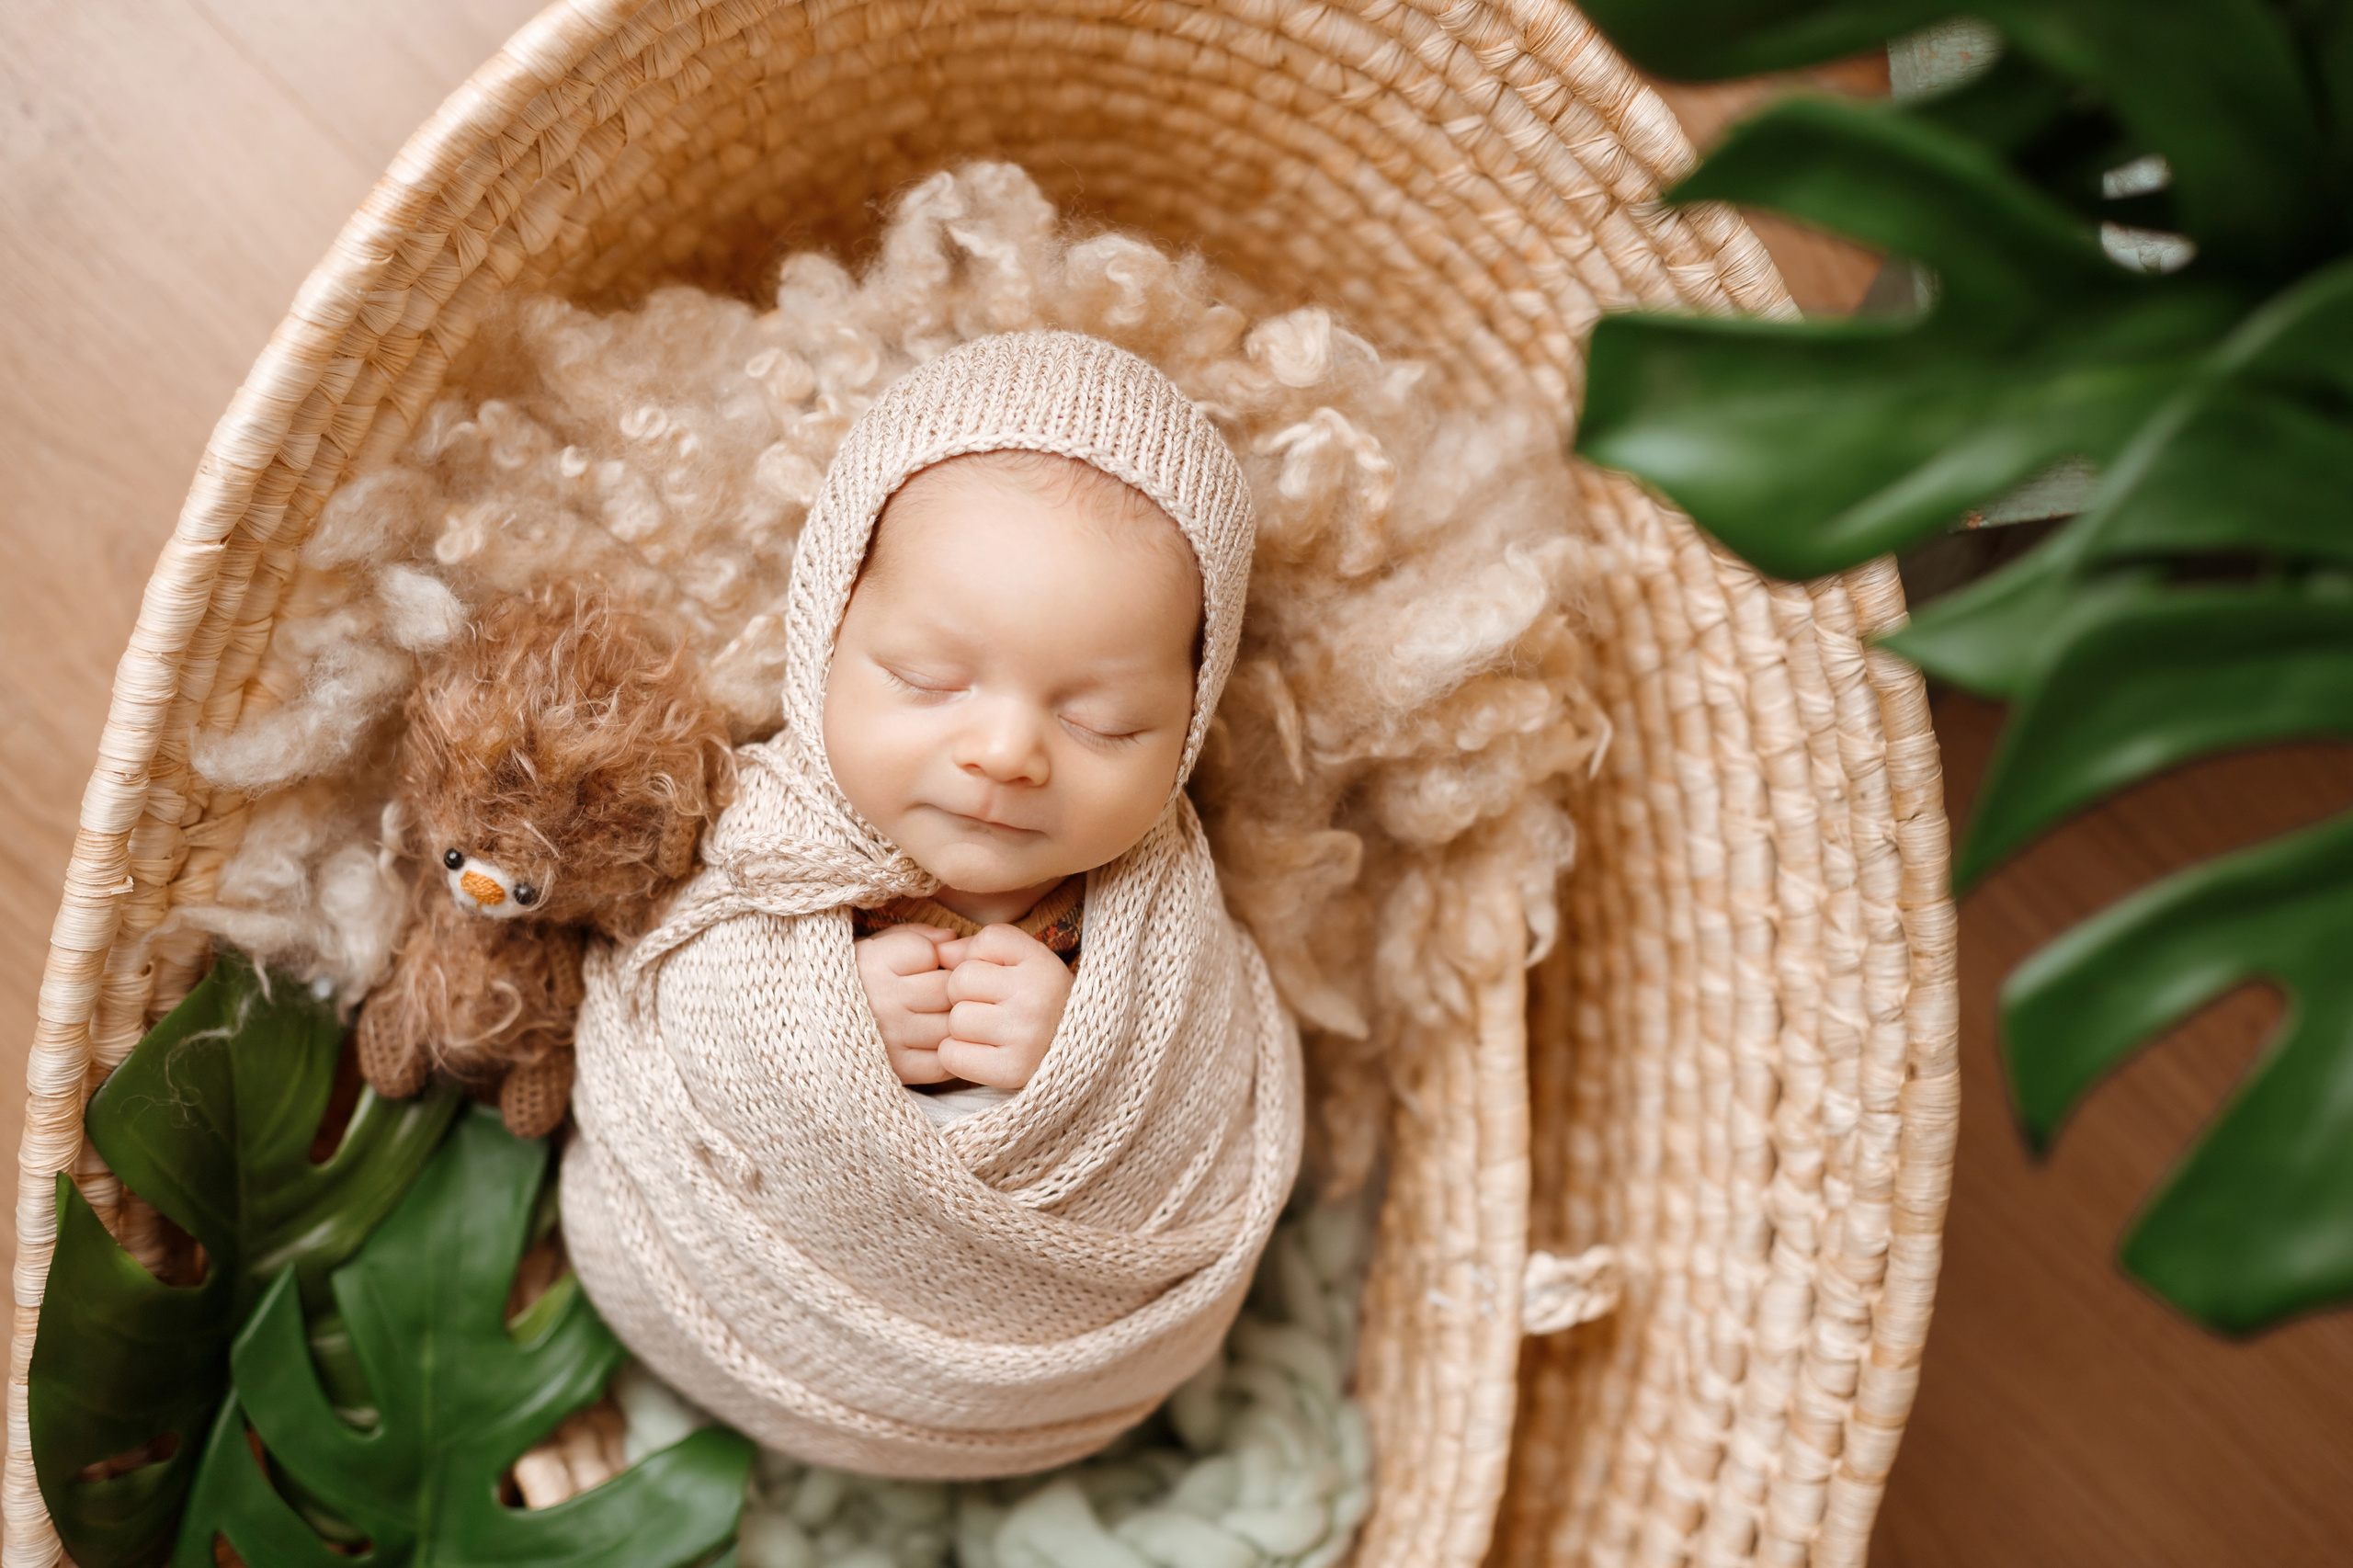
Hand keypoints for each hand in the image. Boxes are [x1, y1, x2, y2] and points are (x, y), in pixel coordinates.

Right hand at [854, 924, 955, 1083]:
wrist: (806, 1027)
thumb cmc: (850, 981)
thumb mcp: (874, 946)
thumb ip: (915, 937)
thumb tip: (953, 938)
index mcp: (871, 964)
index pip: (929, 952)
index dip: (936, 953)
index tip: (925, 960)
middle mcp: (882, 1001)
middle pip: (945, 989)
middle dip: (949, 985)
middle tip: (938, 988)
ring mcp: (891, 1038)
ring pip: (949, 1024)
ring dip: (952, 1018)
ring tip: (936, 1013)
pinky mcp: (899, 1069)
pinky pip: (944, 1061)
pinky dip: (948, 1050)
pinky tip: (935, 1039)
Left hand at [932, 924, 1073, 1090]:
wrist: (1079, 1055)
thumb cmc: (1041, 1003)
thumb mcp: (1024, 964)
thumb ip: (978, 949)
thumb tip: (939, 954)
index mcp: (1043, 963)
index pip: (985, 942)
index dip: (983, 959)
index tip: (1002, 976)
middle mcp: (1036, 997)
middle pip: (960, 982)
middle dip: (965, 996)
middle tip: (991, 1009)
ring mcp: (1026, 1035)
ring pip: (956, 1020)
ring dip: (962, 1028)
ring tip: (989, 1032)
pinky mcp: (1013, 1069)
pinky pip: (951, 1054)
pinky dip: (957, 1055)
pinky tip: (980, 1053)